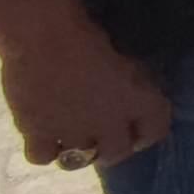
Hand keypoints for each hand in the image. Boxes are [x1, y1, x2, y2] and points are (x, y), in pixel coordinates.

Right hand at [0, 14, 170, 171]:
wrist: (44, 35)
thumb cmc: (88, 34)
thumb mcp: (125, 59)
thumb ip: (132, 86)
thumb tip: (133, 99)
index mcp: (138, 100)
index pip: (156, 130)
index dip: (145, 133)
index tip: (136, 131)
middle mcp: (110, 123)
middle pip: (118, 152)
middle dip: (112, 147)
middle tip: (100, 137)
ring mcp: (73, 132)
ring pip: (81, 160)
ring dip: (79, 151)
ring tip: (70, 138)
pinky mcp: (38, 134)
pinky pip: (42, 157)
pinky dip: (43, 149)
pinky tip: (41, 136)